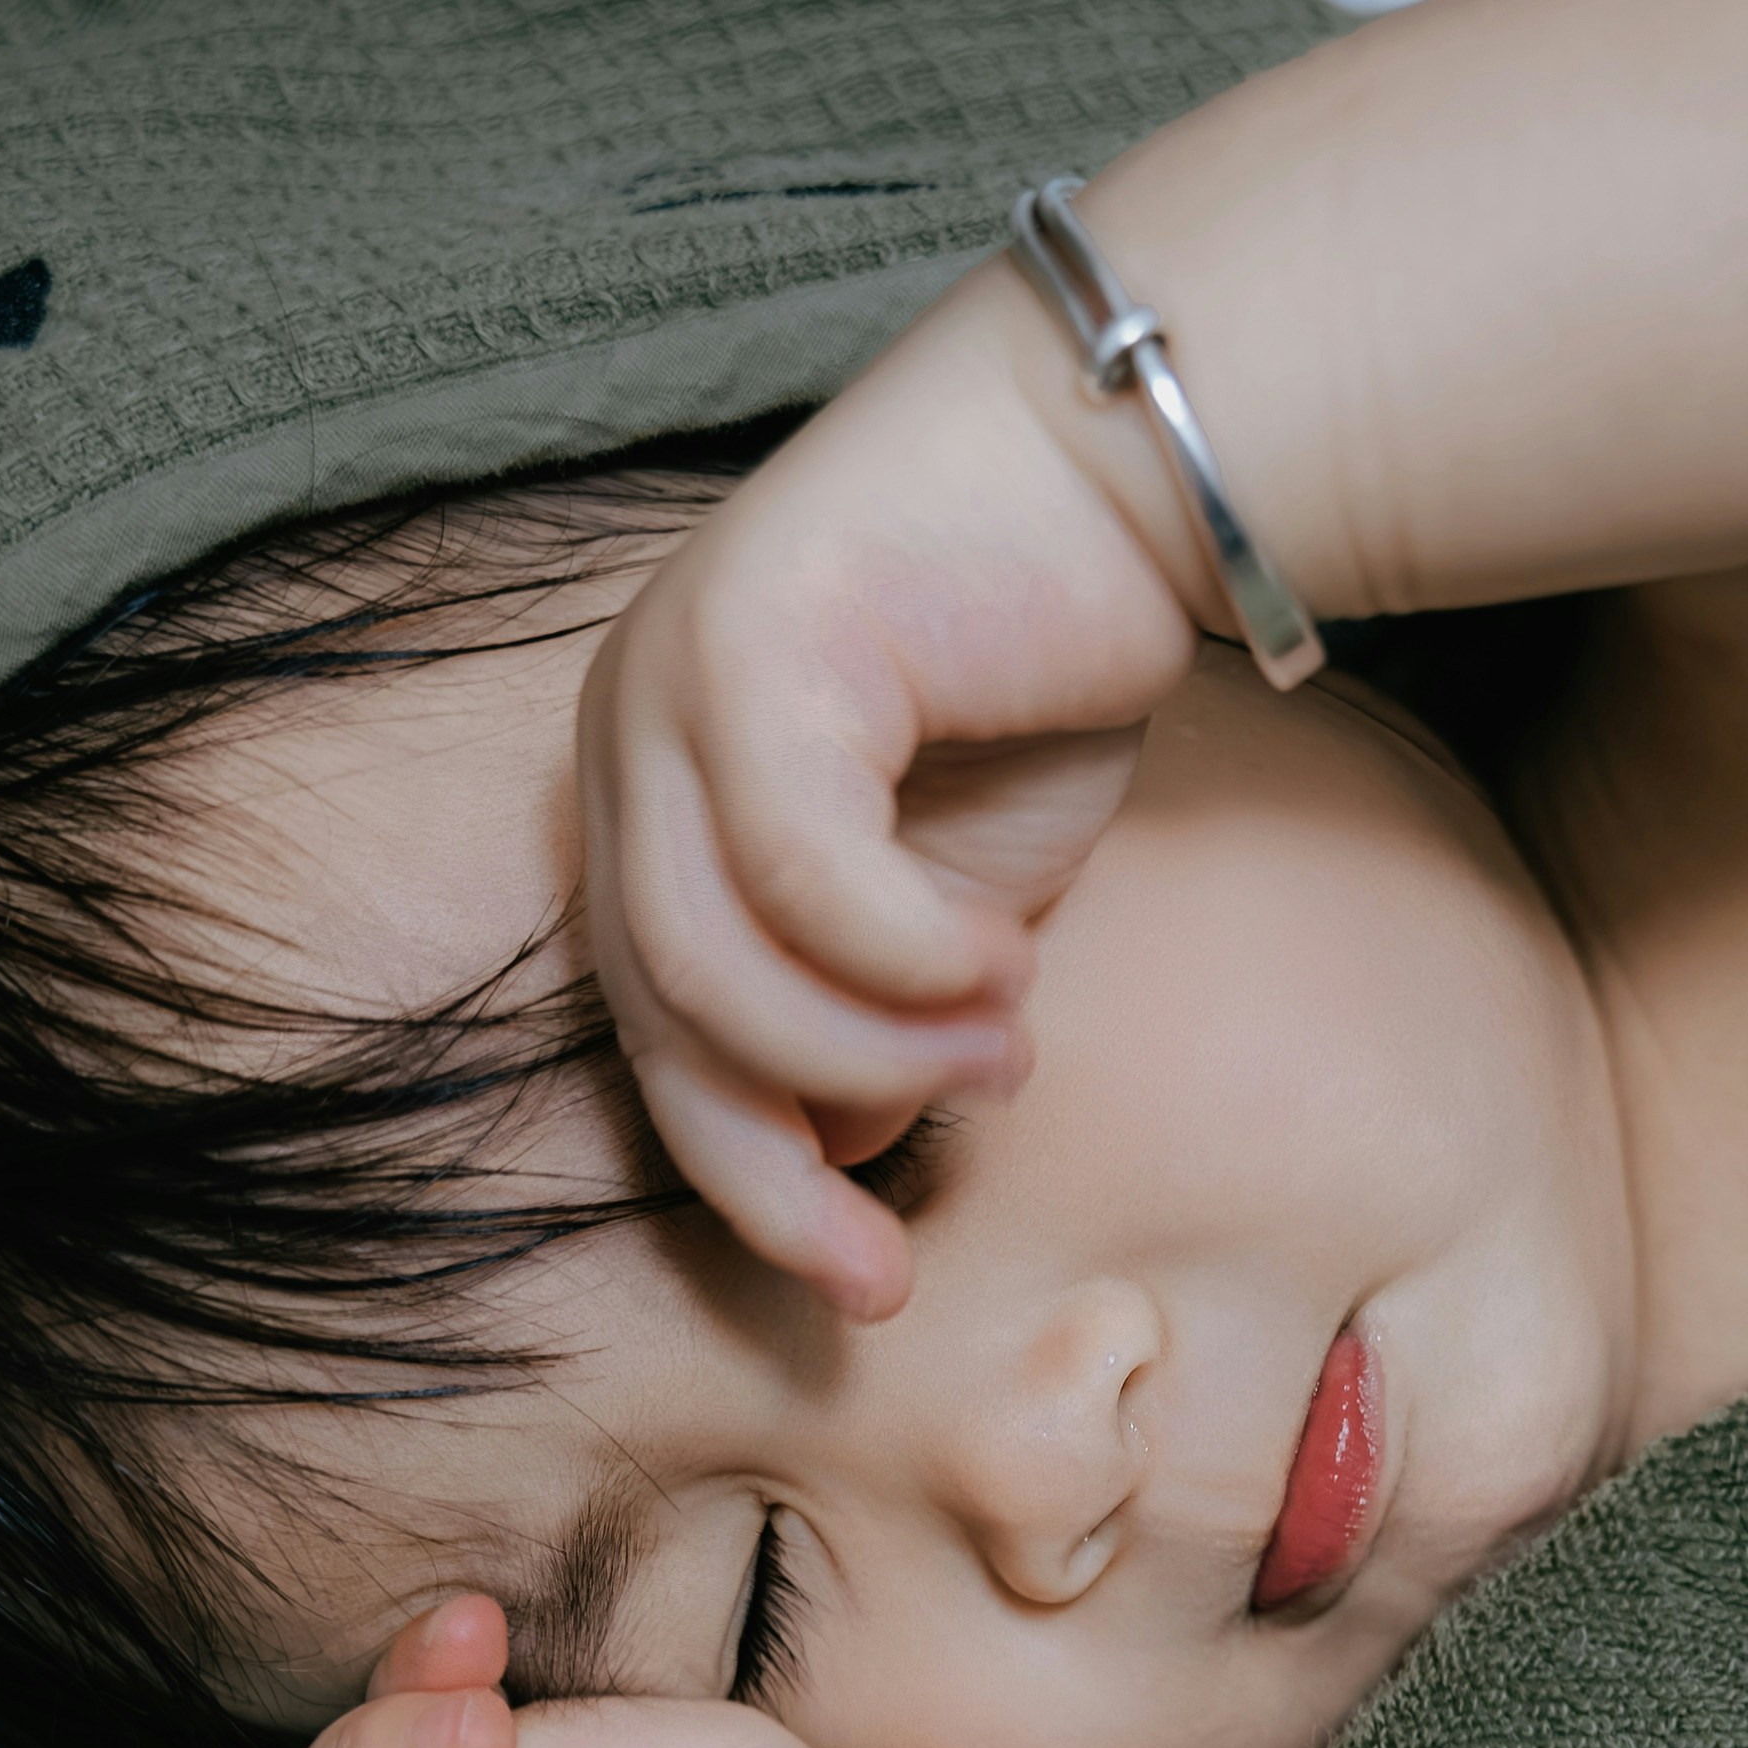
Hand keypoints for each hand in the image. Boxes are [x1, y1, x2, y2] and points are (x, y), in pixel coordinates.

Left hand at [573, 282, 1217, 1321]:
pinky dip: (899, 954)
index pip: (655, 1031)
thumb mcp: (948, 898)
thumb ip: (871, 1012)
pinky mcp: (748, 640)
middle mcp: (626, 735)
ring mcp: (667, 681)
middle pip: (655, 1016)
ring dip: (867, 1050)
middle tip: (888, 1255)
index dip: (743, 1178)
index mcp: (651, 797)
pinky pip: (795, 869)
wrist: (1120, 466)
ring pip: (710, 959)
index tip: (859, 1281)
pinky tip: (1001, 968)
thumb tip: (825, 1158)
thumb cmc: (1039, 668)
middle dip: (770, 1163)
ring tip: (1002, 1050)